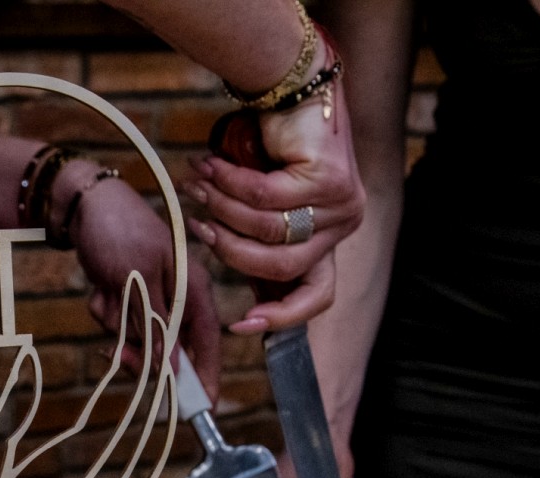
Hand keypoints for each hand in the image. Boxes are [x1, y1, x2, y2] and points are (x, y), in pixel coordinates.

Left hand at [73, 176, 221, 398]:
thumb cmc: (118, 231)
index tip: (203, 409)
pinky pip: (116, 322)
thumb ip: (155, 322)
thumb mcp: (138, 278)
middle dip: (140, 352)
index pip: (207, 342)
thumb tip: (171, 364)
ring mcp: (150, 297)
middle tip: (116, 354)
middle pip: (169, 349)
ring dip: (116, 323)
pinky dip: (104, 309)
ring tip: (105, 294)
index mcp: (193, 289)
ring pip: (136, 337)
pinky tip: (98, 287)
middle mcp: (177, 296)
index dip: (205, 376)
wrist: (81, 204)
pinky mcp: (126, 295)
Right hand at [184, 82, 364, 332]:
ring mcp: (341, 203)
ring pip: (269, 231)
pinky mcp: (329, 177)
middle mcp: (342, 226)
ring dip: (223, 209)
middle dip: (231, 251)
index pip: (317, 296)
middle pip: (281, 268)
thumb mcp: (263, 207)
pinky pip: (265, 196)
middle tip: (199, 227)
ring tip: (196, 186)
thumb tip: (241, 300)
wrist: (291, 90)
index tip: (239, 325)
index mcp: (329, 242)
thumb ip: (257, 245)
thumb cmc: (269, 150)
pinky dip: (229, 183)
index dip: (281, 317)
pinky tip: (210, 166)